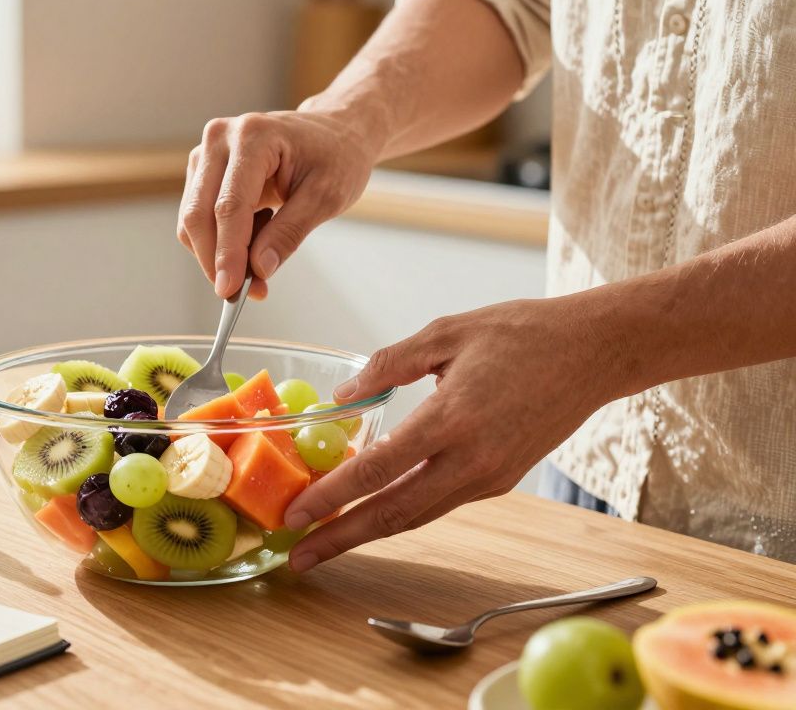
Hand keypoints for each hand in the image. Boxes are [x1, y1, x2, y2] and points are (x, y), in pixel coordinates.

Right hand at [177, 108, 385, 298]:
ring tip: (262, 258)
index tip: (230, 290)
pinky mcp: (203, 171)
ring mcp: (206, 154)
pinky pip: (198, 218)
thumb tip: (259, 269)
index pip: (229, 205)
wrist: (333, 133)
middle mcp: (220, 139)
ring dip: (218, 254)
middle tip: (241, 293)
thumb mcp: (326, 197)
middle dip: (216, 260)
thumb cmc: (335, 156)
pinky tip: (254, 238)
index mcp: (253, 136)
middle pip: (199, 214)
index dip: (227, 252)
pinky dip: (220, 242)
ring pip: (193, 220)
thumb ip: (289, 233)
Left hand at [283, 296, 623, 571]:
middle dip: (341, 538)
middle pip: (394, 512)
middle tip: (299, 557)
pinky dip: (403, 512)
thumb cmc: (523, 334)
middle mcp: (471, 459)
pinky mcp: (502, 480)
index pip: (378, 469)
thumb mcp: (446, 333)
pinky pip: (441, 502)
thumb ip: (387, 365)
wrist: (594, 352)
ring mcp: (490, 476)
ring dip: (369, 532)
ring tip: (327, 542)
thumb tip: (342, 397)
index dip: (332, 496)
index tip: (296, 514)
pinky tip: (373, 511)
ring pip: (418, 515)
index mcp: (452, 419)